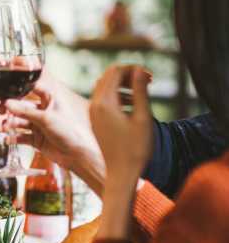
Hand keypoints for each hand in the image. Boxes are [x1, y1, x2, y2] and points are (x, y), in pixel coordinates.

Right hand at [5, 68, 101, 173]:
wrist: (77, 155)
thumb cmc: (70, 132)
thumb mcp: (46, 118)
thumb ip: (25, 112)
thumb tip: (8, 104)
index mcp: (50, 99)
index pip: (32, 88)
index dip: (19, 89)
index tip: (6, 91)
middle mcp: (43, 111)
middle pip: (22, 107)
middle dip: (11, 109)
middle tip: (2, 111)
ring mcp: (39, 125)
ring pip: (20, 121)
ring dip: (12, 124)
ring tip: (6, 127)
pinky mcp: (36, 138)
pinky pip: (21, 136)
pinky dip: (14, 137)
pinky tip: (8, 138)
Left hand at [90, 65, 152, 185]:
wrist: (121, 173)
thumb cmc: (135, 148)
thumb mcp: (143, 117)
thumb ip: (140, 91)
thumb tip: (138, 69)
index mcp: (104, 103)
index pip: (115, 71)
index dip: (133, 69)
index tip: (151, 77)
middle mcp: (94, 106)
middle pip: (108, 76)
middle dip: (127, 74)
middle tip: (149, 81)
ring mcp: (92, 113)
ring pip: (104, 87)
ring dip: (122, 85)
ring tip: (143, 91)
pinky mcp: (95, 121)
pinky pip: (103, 99)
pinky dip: (116, 95)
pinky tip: (132, 104)